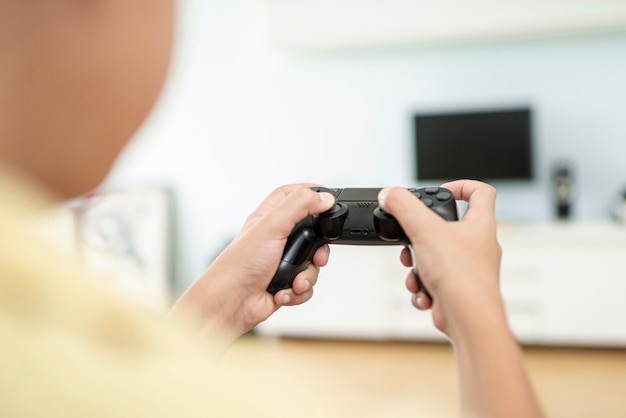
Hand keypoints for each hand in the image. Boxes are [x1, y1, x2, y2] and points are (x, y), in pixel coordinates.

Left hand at [169, 184, 334, 341]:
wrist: (231, 302)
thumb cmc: (240, 264)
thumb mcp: (271, 226)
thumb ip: (299, 206)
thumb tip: (323, 198)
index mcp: (268, 218)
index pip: (290, 195)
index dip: (309, 192)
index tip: (326, 198)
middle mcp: (275, 238)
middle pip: (311, 233)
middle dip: (319, 249)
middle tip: (317, 256)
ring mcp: (280, 261)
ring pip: (312, 263)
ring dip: (307, 276)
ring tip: (294, 281)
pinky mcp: (284, 283)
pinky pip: (306, 285)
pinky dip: (298, 291)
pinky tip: (284, 292)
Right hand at [378, 180, 501, 338]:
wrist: (468, 318)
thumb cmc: (461, 276)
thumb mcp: (424, 229)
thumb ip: (403, 206)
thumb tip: (389, 194)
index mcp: (481, 225)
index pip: (481, 192)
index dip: (461, 186)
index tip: (441, 192)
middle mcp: (478, 245)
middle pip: (448, 227)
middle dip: (422, 234)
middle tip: (412, 238)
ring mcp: (468, 269)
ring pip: (435, 257)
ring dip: (417, 264)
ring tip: (414, 271)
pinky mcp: (457, 290)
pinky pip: (433, 282)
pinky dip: (422, 287)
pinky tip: (422, 291)